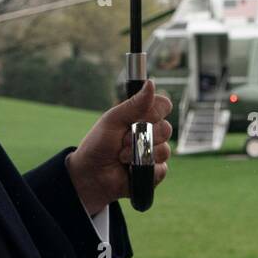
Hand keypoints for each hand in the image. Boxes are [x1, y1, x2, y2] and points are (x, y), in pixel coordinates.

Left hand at [66, 79, 172, 214]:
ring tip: (122, 157)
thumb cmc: (99, 144)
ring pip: (164, 150)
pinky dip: (144, 169)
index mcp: (142, 116)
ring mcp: (154, 152)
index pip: (164, 106)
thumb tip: (151, 83)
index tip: (140, 118)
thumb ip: (135, 104)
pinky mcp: (154, 172)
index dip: (156, 112)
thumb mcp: (114, 120)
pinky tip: (130, 169)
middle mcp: (151, 132)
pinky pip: (161, 169)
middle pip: (166, 129)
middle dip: (142, 136)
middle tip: (122, 141)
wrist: (90, 174)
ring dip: (140, 154)